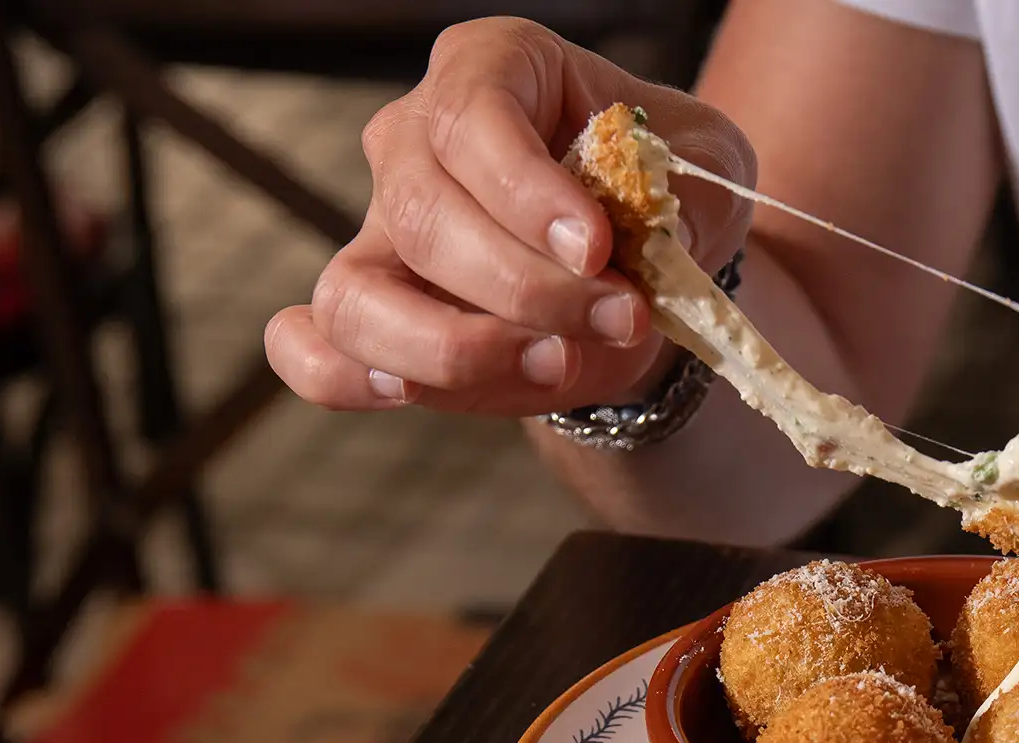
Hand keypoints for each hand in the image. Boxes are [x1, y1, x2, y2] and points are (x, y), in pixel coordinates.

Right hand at [266, 19, 754, 416]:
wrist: (642, 273)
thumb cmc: (664, 198)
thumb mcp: (707, 175)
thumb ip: (689, 194)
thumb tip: (653, 227)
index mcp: (493, 71)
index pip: (471, 115)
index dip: (525, 191)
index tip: (597, 248)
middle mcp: (414, 141)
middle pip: (424, 214)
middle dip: (528, 288)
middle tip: (622, 317)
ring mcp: (381, 231)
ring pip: (359, 293)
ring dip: (456, 347)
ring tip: (554, 365)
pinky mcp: (377, 313)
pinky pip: (312, 346)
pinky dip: (344, 378)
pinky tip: (408, 395)